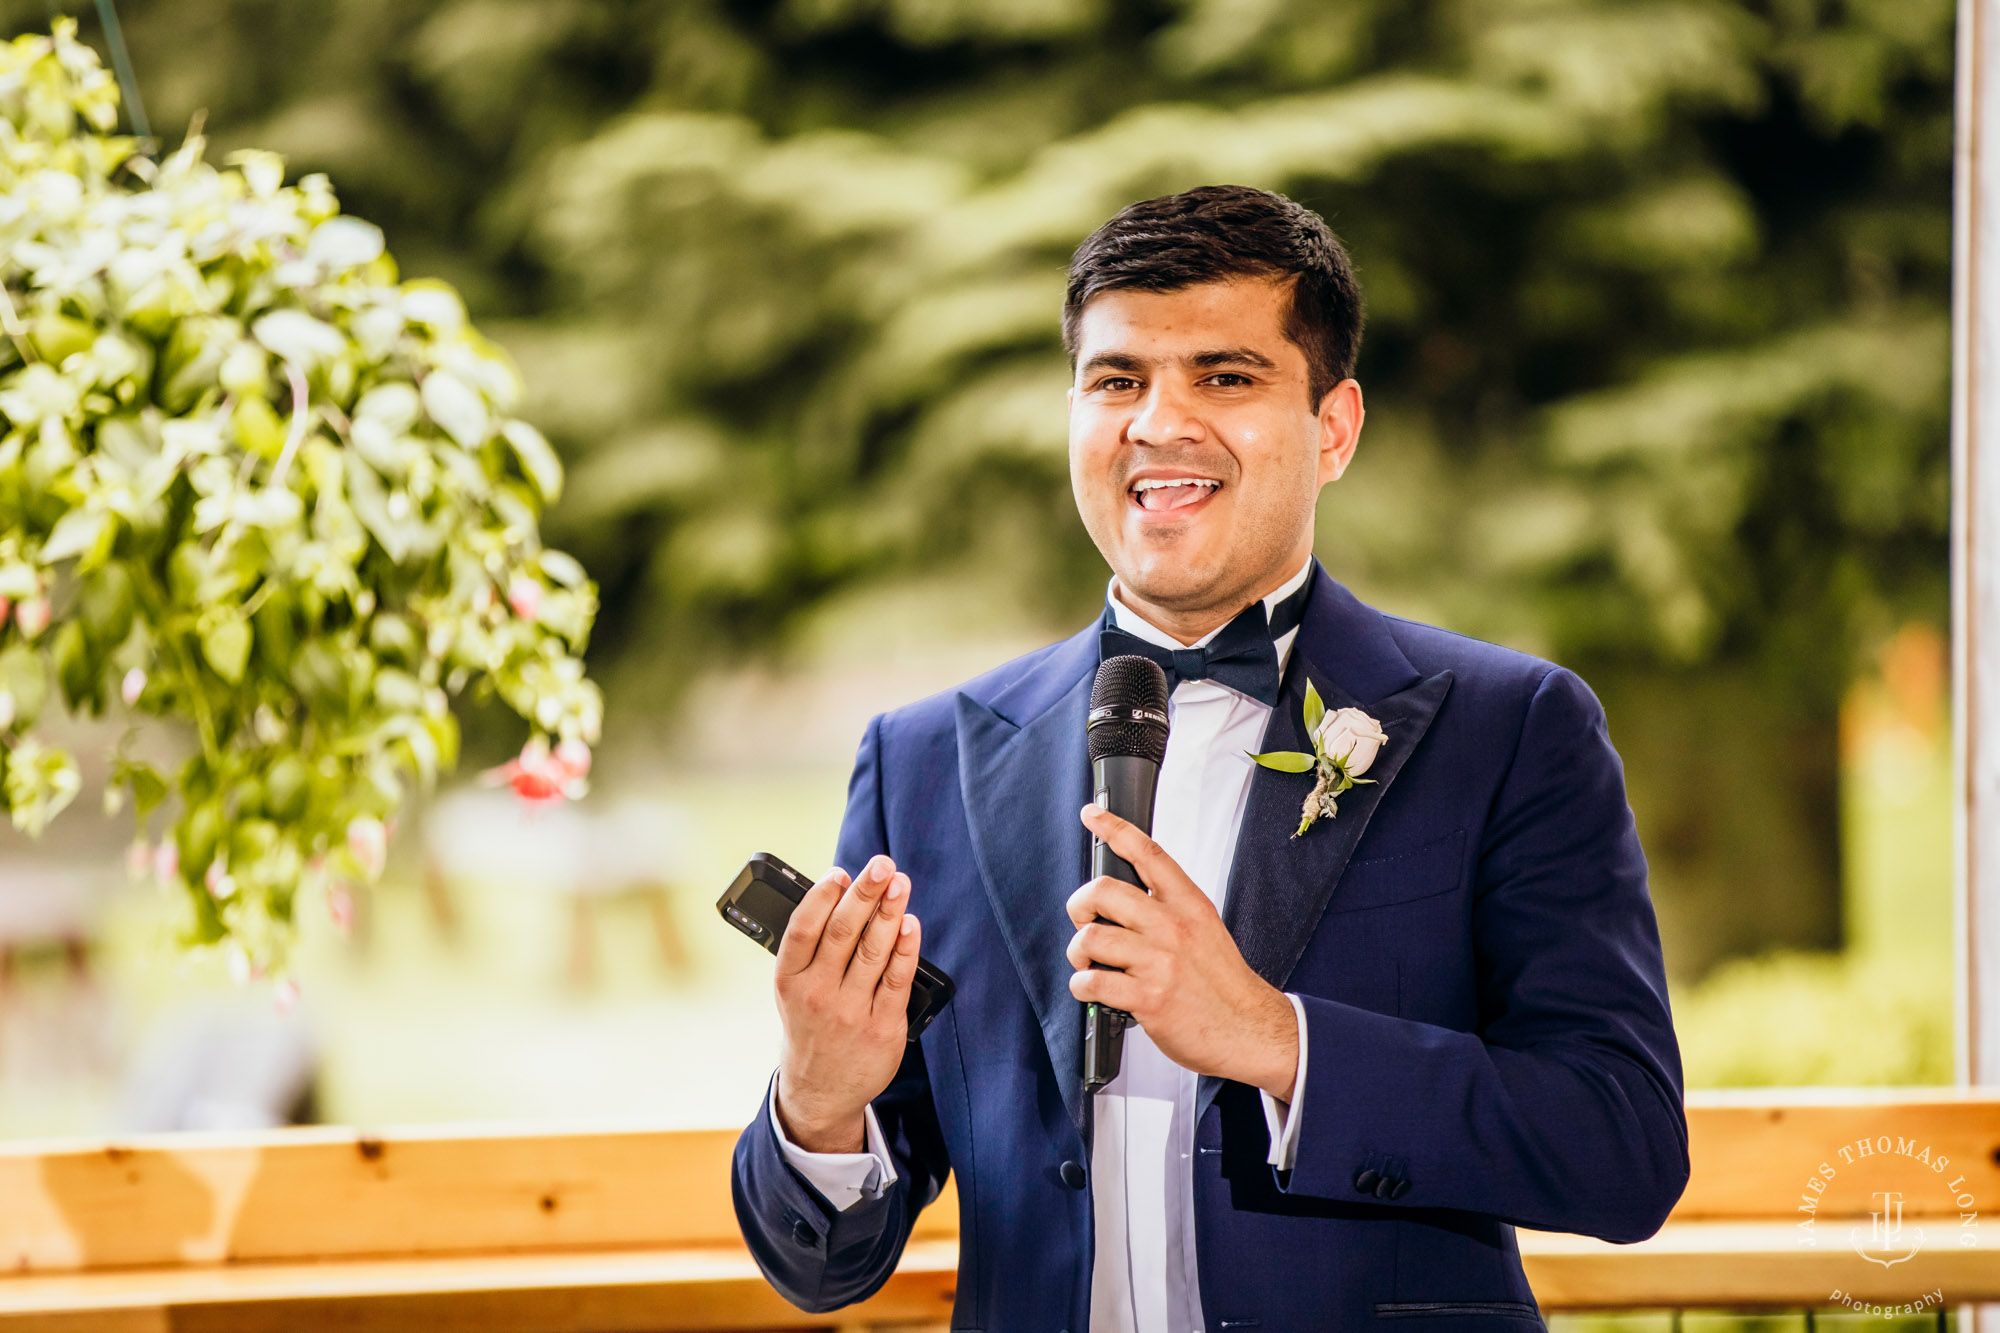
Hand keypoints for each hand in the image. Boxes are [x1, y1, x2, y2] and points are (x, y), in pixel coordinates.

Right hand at [772, 854, 922, 1152]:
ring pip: (872, 951)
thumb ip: (810, 948)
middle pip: (843, 933)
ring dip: (889, 912)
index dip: (821, 897)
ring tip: (900, 883)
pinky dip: (905, 948)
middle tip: (882, 863)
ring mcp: (850, 1011)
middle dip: (865, 894)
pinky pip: (897, 980)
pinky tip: (910, 924)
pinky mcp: (882, 1025)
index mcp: (789, 980)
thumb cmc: (809, 1025)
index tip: (840, 872)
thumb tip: (840, 891)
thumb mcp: (792, 990)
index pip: (803, 930)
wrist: (820, 1091)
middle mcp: (817, 994)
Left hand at [1066, 804, 1299, 1101]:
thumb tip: (1122, 901)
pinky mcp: (1148, 997)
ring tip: (1090, 964)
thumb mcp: (1205, 929)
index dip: (1114, 827)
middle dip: (1080, 905)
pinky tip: (1094, 990)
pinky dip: (1083, 987)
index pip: (1148, 853)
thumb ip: (1168, 909)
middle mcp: (1172, 927)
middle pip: (1103, 890)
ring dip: (1079, 953)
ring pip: (1091, 937)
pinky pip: (1092, 982)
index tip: (1092, 814)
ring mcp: (1159, 962)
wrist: (1250, 1029)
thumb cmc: (1223, 983)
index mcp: (1188, 905)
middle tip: (1086, 922)